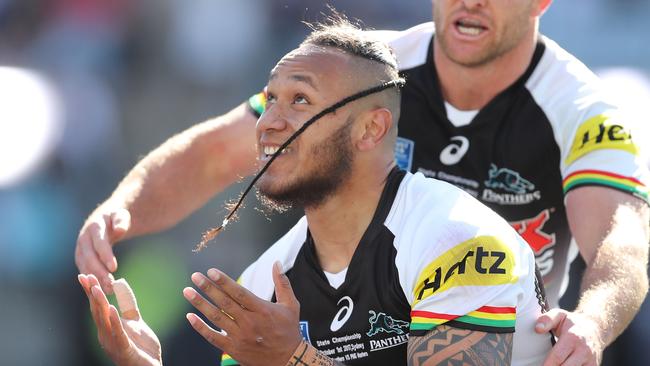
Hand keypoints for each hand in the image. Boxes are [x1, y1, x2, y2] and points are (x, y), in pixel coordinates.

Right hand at [76, 208, 130, 292]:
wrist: (103, 220)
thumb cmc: (115, 218)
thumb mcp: (121, 215)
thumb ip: (121, 221)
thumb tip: (120, 229)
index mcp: (94, 227)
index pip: (99, 243)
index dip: (105, 255)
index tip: (114, 268)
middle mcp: (84, 239)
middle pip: (90, 257)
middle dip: (100, 272)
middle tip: (111, 284)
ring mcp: (80, 248)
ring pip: (85, 266)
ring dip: (96, 279)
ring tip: (109, 290)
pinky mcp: (80, 257)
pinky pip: (84, 270)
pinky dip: (92, 280)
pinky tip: (103, 289)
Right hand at [79, 274, 161, 365]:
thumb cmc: (141, 348)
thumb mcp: (134, 322)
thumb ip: (128, 305)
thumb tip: (121, 285)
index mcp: (108, 328)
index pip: (97, 306)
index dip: (90, 291)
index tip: (84, 275)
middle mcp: (106, 335)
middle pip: (96, 311)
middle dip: (92, 294)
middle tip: (86, 276)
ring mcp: (113, 343)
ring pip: (104, 321)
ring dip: (99, 304)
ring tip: (96, 288)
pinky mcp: (124, 350)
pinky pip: (118, 334)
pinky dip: (114, 321)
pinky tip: (112, 309)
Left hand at [183, 262, 302, 365]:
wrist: (288, 360)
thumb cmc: (289, 330)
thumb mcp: (291, 305)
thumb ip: (282, 283)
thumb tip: (277, 263)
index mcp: (262, 310)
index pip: (239, 293)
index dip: (224, 282)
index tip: (211, 272)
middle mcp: (249, 323)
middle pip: (224, 303)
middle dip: (208, 288)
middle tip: (195, 277)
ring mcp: (240, 337)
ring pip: (216, 318)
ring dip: (200, 304)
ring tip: (188, 292)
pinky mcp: (233, 349)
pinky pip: (213, 337)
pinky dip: (200, 327)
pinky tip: (190, 317)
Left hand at [535, 308, 602, 365]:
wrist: (595, 328)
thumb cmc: (573, 323)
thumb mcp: (559, 315)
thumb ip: (547, 319)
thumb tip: (538, 329)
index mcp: (573, 337)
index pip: (557, 357)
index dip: (547, 364)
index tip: (540, 365)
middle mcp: (584, 350)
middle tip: (545, 365)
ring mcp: (591, 360)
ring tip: (554, 364)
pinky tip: (564, 364)